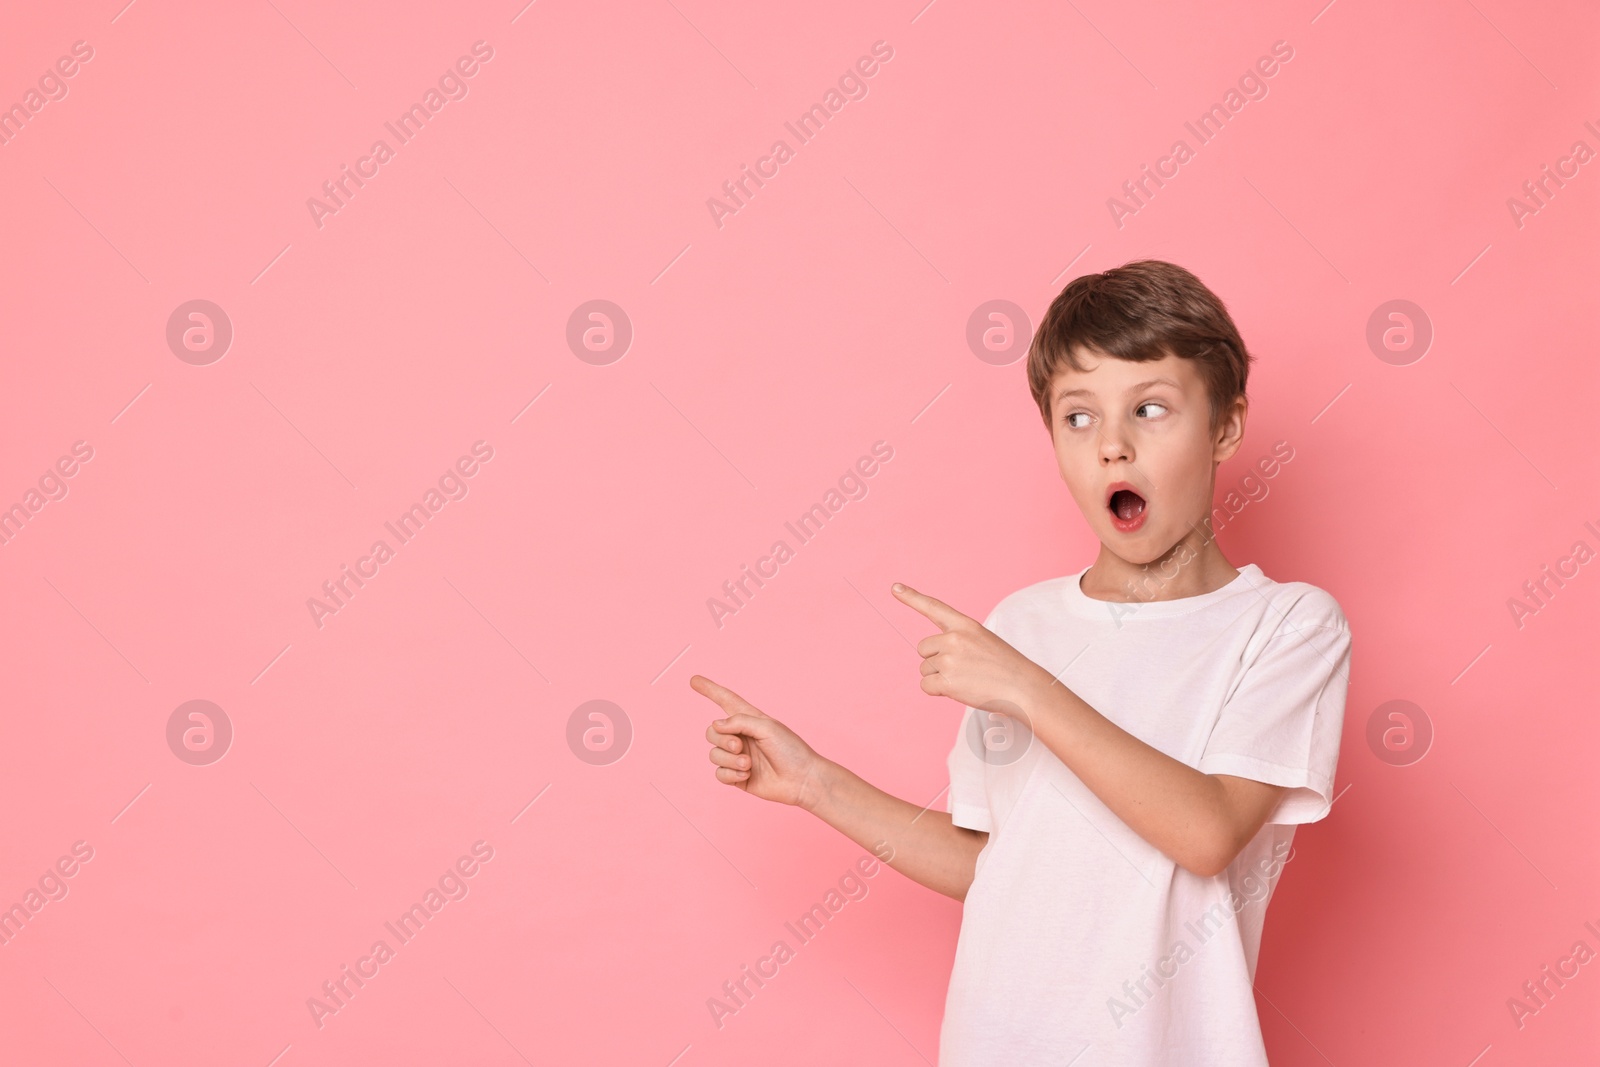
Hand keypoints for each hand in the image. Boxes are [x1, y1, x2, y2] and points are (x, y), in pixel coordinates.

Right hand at [691, 675, 830, 809]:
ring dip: (729, 760)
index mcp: (749, 720)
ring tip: (748, 764)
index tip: (694, 680)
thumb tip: (715, 724)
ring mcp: (737, 758)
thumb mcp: (767, 727)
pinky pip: (719, 774)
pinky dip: (731, 775)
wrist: (801, 780)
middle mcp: (741, 737)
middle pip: (711, 732)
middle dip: (723, 740)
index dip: (710, 690)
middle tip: (740, 746)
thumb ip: (739, 721)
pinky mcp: (737, 777)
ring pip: (714, 755)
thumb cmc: (791, 750)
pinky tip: (747, 775)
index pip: (725, 700)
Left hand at [891, 582, 1053, 714]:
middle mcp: (954, 638)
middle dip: (936, 660)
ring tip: (966, 679)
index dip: (912, 597)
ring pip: (925, 669)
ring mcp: (950, 660)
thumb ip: (958, 641)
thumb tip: (930, 658)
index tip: (895, 587)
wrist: (1023, 687)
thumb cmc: (1005, 667)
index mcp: (966, 625)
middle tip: (962, 669)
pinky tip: (959, 690)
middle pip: (923, 649)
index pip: (934, 607)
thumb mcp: (983, 641)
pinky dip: (938, 691)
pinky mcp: (947, 681)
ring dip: (939, 677)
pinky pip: (926, 686)